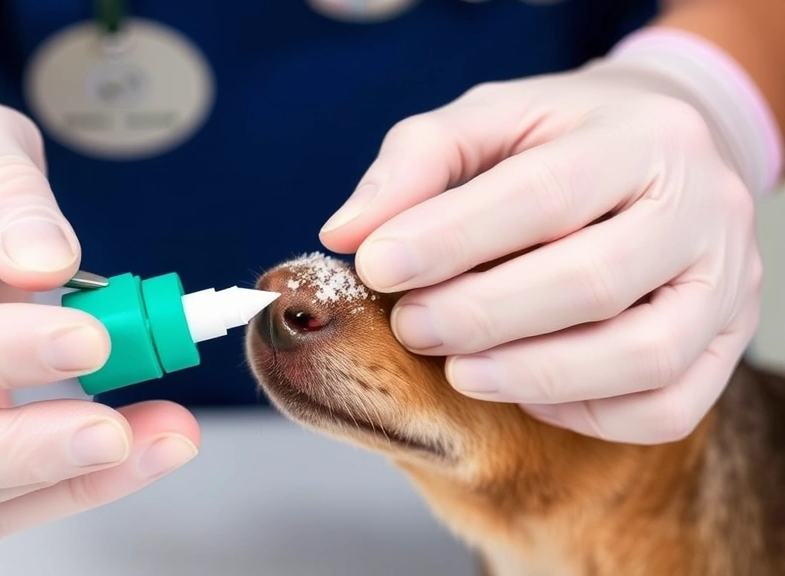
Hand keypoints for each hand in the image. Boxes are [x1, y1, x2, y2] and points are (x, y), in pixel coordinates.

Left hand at [318, 46, 768, 444]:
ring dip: (534, 375)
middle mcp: (702, 206)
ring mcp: (727, 282)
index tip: (376, 266)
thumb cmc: (558, 140)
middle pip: (595, 279)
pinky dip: (588, 413)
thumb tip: (347, 234)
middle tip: (411, 328)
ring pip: (644, 355)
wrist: (661, 153)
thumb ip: (414, 165)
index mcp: (642, 135)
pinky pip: (667, 408)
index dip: (453, 237)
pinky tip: (525, 391)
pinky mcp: (726, 343)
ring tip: (458, 371)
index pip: (545, 192)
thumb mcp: (487, 120)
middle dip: (485, 315)